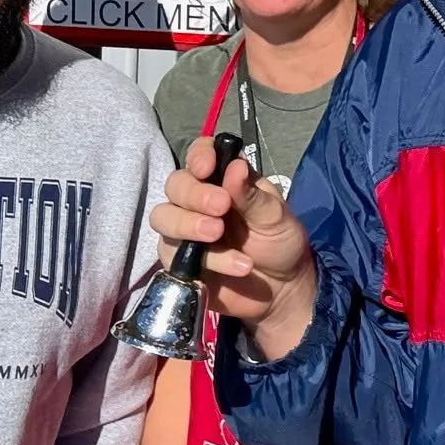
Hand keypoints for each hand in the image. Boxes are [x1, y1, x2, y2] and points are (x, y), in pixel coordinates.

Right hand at [149, 135, 317, 354]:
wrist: (282, 290)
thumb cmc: (280, 243)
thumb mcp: (276, 217)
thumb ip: (252, 195)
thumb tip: (235, 166)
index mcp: (225, 180)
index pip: (200, 154)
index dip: (198, 155)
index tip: (207, 167)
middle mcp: (199, 201)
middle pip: (175, 185)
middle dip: (194, 195)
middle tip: (221, 207)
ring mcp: (185, 231)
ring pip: (163, 217)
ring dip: (188, 225)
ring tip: (218, 235)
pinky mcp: (178, 261)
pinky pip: (171, 254)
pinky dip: (206, 260)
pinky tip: (236, 266)